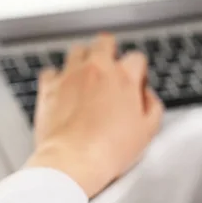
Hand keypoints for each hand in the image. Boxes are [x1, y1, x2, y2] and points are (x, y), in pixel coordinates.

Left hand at [25, 34, 163, 197]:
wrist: (72, 160)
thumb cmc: (109, 150)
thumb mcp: (147, 131)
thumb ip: (152, 106)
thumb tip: (146, 96)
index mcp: (123, 77)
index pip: (136, 58)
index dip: (137, 70)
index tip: (133, 83)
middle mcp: (96, 69)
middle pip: (104, 42)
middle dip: (109, 51)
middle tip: (109, 69)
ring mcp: (70, 75)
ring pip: (77, 50)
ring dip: (83, 59)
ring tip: (85, 77)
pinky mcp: (49, 86)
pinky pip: (51, 71)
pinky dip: (57, 77)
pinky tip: (62, 90)